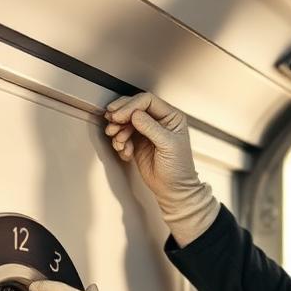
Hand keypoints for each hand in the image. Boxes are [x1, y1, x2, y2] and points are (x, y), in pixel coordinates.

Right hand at [104, 92, 219, 246]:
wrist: (173, 189)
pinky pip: (122, 135)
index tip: (119, 115)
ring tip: (119, 142)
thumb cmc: (178, 169)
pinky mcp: (137, 142)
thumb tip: (135, 114)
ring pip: (125, 121)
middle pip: (133, 107)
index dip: (130, 105)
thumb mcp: (168, 145)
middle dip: (120, 115)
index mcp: (171, 116)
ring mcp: (146, 131)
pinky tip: (125, 152)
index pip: (147, 101)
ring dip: (118, 130)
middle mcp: (158, 121)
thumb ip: (151, 128)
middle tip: (112, 122)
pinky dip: (120, 142)